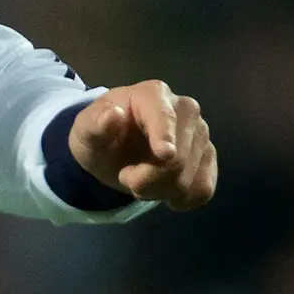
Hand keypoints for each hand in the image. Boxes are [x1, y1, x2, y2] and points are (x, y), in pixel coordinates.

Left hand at [65, 79, 217, 209]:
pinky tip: (165, 192)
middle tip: (126, 177)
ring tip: (141, 179)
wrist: (115, 149)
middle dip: (146, 180)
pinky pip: (203, 189)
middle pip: (177, 159)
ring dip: (158, 191)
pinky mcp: (208, 158)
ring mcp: (201, 134)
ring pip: (187, 179)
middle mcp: (186, 110)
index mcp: (154, 95)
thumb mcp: (85, 131)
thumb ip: (95, 124)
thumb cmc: (101, 135)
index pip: (164, 116)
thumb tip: (113, 114)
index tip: (164, 154)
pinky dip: (182, 199)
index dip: (164, 135)